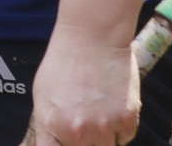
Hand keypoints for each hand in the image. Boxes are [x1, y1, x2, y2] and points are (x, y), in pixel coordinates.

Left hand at [25, 25, 138, 145]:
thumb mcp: (43, 94)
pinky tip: (113, 105)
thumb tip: (56, 142)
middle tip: (87, 124)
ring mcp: (105, 126)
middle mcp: (78, 131)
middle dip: (85, 142)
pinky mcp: (128, 119)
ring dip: (104, 138)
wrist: (92, 36)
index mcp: (51, 124)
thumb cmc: (63, 61)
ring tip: (99, 114)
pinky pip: (126, 137)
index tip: (68, 140)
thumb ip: (50, 125)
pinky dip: (121, 128)